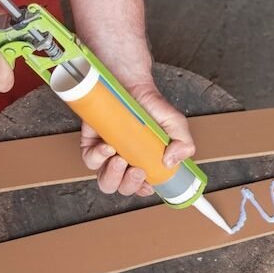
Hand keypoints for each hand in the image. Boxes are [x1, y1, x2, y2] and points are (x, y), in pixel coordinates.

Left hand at [80, 81, 195, 196]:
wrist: (131, 82)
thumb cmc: (151, 105)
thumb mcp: (175, 124)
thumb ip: (183, 143)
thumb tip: (170, 162)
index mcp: (143, 162)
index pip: (141, 187)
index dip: (143, 190)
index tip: (148, 184)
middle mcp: (124, 161)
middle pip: (121, 188)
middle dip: (129, 184)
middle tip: (136, 170)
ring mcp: (106, 154)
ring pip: (104, 180)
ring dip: (113, 176)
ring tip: (121, 160)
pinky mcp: (90, 143)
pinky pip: (90, 160)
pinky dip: (98, 157)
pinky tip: (108, 147)